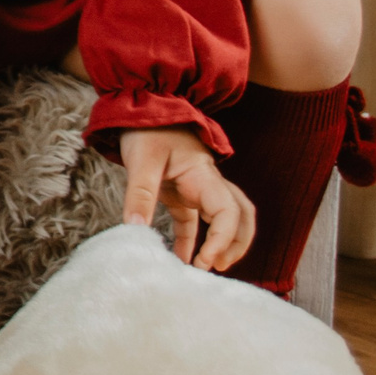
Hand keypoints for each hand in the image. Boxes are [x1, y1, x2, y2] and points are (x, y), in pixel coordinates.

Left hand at [119, 127, 253, 271]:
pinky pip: (193, 221)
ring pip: (223, 219)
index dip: (223, 239)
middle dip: (236, 244)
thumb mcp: (141, 160)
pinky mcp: (180, 192)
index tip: (205, 260)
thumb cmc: (145, 128)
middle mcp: (207, 183)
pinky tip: (180, 260)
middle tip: (217, 268)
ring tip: (205, 269)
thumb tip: (135, 230)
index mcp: (203, 175)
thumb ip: (140, 194)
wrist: (139, 105)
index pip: (229, 212)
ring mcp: (195, 188)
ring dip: (221, 243)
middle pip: (239, 216)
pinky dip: (191, 241)